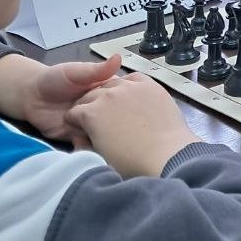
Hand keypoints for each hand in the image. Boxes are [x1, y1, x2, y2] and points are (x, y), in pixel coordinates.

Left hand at [19, 54, 121, 143]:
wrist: (31, 96)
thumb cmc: (55, 79)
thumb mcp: (77, 71)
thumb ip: (97, 70)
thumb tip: (118, 58)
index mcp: (107, 92)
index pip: (126, 99)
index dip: (130, 103)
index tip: (131, 106)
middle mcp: (102, 110)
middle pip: (117, 120)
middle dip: (117, 123)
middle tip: (113, 123)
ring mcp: (91, 125)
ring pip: (104, 135)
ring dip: (104, 136)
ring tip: (100, 134)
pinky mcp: (77, 137)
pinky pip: (87, 145)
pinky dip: (88, 145)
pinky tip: (85, 139)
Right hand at [66, 73, 200, 176]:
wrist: (167, 154)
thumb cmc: (130, 163)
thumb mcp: (99, 158)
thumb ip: (84, 145)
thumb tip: (79, 137)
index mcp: (91, 113)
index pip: (73, 113)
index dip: (73, 122)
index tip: (79, 129)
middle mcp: (108, 94)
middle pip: (90, 95)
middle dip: (88, 106)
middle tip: (94, 118)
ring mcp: (130, 87)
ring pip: (111, 83)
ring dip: (107, 93)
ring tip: (112, 105)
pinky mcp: (150, 84)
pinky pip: (133, 78)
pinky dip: (128, 84)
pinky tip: (130, 93)